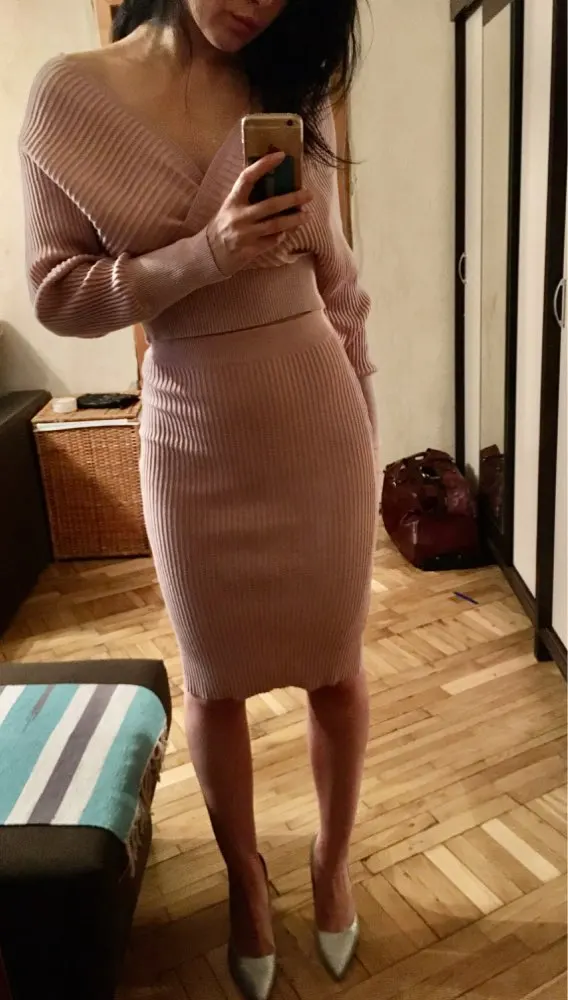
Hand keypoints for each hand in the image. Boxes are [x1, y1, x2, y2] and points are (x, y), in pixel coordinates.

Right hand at [206, 152, 311, 275]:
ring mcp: (245, 235)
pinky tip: (288, 231)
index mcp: (232, 201)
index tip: (281, 156)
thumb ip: (247, 198)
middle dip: (293, 199)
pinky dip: (282, 235)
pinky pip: (272, 241)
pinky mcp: (250, 251)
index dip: (264, 165)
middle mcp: (238, 217)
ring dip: (294, 220)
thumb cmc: (222, 227)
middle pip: (271, 205)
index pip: (248, 178)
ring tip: (307, 215)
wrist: (208, 255)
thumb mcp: (230, 208)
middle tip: (309, 194)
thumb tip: (274, 184)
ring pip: (276, 225)